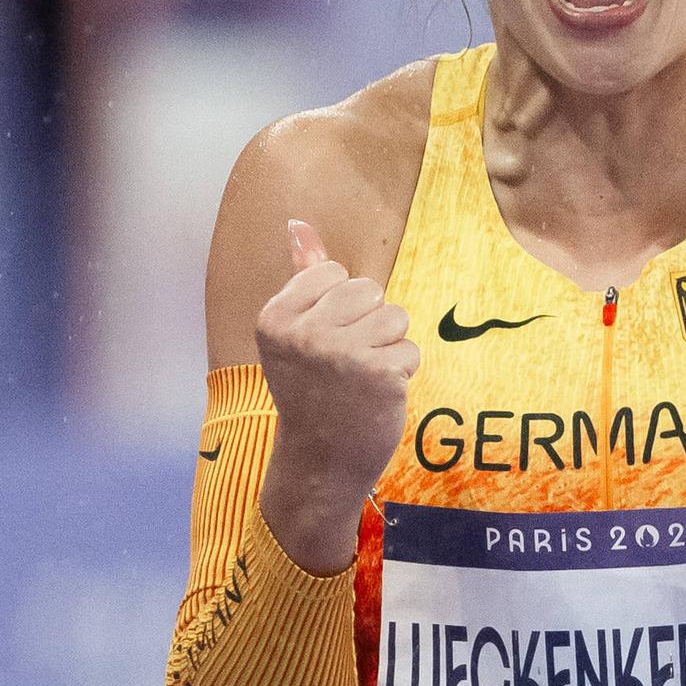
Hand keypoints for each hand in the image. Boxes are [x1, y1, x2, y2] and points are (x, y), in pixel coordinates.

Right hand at [255, 220, 418, 570]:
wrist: (320, 462)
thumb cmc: (311, 391)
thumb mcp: (295, 333)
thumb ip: (302, 276)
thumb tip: (298, 223)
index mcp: (275, 318)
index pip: (334, 274)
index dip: (339, 308)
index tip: (320, 347)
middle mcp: (304, 334)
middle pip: (368, 290)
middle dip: (367, 324)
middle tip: (344, 366)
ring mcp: (341, 355)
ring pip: (395, 317)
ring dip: (388, 347)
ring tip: (361, 379)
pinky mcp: (379, 375)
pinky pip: (410, 349)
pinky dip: (401, 373)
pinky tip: (376, 396)